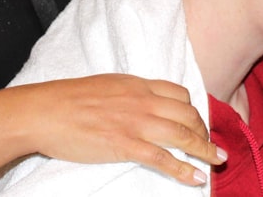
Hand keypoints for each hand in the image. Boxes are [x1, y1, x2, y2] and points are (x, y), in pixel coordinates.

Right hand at [24, 74, 224, 184]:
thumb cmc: (68, 99)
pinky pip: (164, 158)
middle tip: (211, 146)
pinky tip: (196, 178)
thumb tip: (140, 104)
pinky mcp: (125, 144)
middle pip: (187, 113)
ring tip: (217, 162)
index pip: (179, 93)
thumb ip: (128, 94)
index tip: (199, 123)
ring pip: (182, 134)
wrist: (45, 111)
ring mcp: (135, 123)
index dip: (194, 109)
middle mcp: (142, 101)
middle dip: (204, 131)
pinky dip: (184, 169)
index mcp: (137, 84)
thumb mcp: (106, 86)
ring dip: (205, 150)